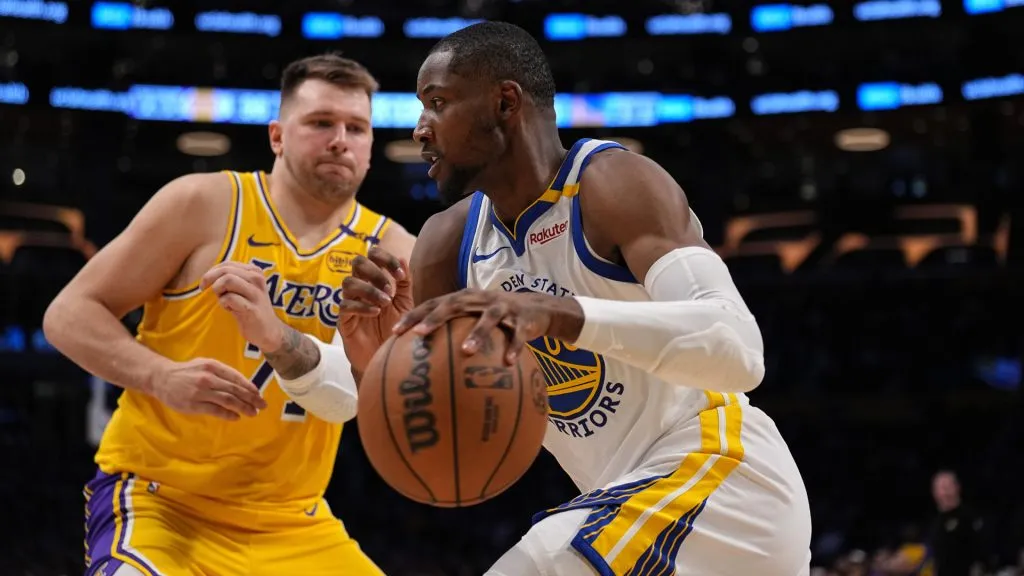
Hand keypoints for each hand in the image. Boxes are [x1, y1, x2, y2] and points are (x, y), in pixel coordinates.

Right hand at [149, 358, 266, 419]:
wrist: (162, 378)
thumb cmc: (188, 372)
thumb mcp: (205, 365)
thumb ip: (223, 373)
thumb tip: (245, 386)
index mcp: (213, 366)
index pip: (236, 377)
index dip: (250, 387)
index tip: (259, 395)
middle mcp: (208, 378)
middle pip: (234, 390)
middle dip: (251, 399)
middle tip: (262, 406)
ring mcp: (200, 391)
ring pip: (227, 400)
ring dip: (243, 407)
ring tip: (252, 413)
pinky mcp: (193, 404)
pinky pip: (215, 410)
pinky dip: (228, 414)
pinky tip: (236, 417)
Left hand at [200, 261, 285, 352]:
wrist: (269, 331)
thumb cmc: (251, 308)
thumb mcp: (245, 289)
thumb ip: (232, 278)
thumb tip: (210, 274)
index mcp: (255, 272)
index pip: (228, 264)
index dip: (212, 271)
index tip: (206, 282)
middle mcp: (257, 280)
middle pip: (226, 270)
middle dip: (210, 278)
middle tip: (204, 288)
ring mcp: (256, 294)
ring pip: (228, 280)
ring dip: (218, 290)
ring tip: (222, 299)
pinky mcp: (251, 309)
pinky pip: (229, 298)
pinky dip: (223, 303)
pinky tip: (229, 309)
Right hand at [337, 246, 412, 374]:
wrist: (385, 358)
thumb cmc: (394, 328)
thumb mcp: (405, 304)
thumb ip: (404, 283)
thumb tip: (402, 258)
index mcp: (374, 280)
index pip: (372, 255)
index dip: (385, 258)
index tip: (400, 275)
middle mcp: (360, 288)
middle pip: (357, 262)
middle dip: (375, 271)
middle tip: (390, 290)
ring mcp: (350, 303)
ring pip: (348, 282)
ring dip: (369, 289)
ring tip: (385, 302)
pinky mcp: (343, 321)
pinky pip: (345, 306)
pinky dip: (362, 307)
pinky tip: (376, 312)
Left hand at [393, 289, 580, 363]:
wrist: (537, 309)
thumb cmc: (496, 320)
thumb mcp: (473, 321)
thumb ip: (451, 335)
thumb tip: (422, 365)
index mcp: (463, 299)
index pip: (433, 304)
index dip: (413, 316)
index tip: (394, 332)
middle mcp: (480, 299)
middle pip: (454, 304)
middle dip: (435, 318)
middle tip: (420, 334)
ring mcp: (503, 307)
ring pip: (488, 319)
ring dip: (477, 334)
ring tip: (466, 352)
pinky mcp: (524, 319)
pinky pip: (518, 335)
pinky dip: (514, 348)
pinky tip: (508, 364)